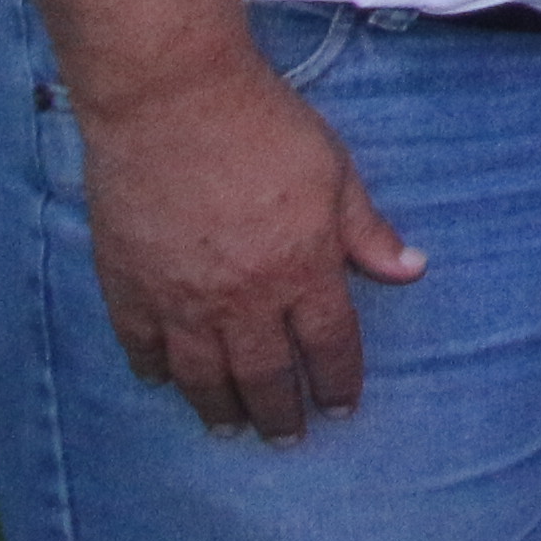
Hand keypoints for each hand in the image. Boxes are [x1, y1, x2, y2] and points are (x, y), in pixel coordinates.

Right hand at [75, 54, 424, 441]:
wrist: (171, 101)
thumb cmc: (263, 126)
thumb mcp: (335, 172)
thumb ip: (367, 230)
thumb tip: (412, 269)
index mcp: (302, 270)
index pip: (328, 346)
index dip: (337, 382)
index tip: (342, 407)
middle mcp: (242, 299)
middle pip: (264, 377)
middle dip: (280, 414)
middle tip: (288, 439)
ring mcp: (180, 299)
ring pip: (201, 378)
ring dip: (219, 410)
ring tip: (231, 431)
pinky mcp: (128, 287)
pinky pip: (143, 349)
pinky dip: (156, 372)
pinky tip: (166, 383)